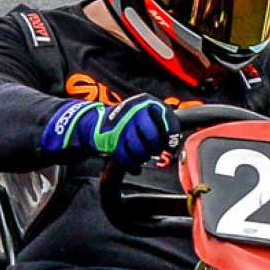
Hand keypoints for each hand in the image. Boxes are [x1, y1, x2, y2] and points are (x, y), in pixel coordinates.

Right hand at [43, 94, 176, 169]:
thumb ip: (161, 125)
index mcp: (147, 102)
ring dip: (143, 157)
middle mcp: (135, 110)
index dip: (172, 138)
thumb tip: (174, 146)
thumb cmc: (128, 121)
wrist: (95, 122)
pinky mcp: (112, 138)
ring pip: (140, 150)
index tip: (171, 148)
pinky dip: (133, 166)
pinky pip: (127, 158)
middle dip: (155, 149)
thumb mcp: (145, 114)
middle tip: (153, 151)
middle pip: (153, 138)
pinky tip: (135, 167)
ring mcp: (122, 124)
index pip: (168, 121)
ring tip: (141, 156)